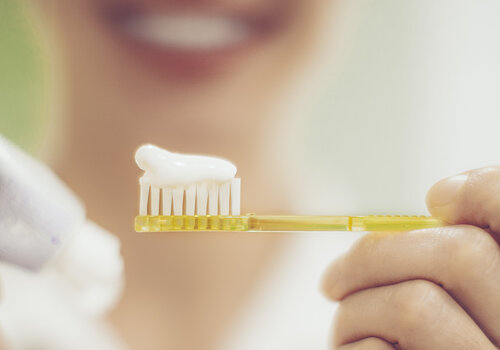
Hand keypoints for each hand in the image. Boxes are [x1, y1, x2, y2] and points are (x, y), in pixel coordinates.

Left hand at [321, 166, 499, 348]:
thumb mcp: (455, 305)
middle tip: (333, 277)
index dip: (483, 192)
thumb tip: (441, 200)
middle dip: (375, 255)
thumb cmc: (421, 344)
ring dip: (354, 309)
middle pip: (460, 255)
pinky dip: (352, 347)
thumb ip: (457, 263)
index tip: (436, 199)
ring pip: (413, 303)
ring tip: (344, 328)